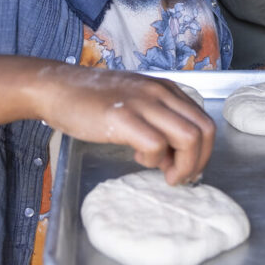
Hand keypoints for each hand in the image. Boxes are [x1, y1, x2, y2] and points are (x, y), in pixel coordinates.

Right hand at [37, 67, 214, 184]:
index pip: (205, 120)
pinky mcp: (123, 118)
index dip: (204, 150)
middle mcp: (162, 93)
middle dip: (199, 161)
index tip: (188, 166)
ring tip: (163, 173)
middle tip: (179, 176)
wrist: (59, 88)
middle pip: (205, 130)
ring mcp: (144, 103)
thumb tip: (175, 157)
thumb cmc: (95, 100)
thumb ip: (159, 123)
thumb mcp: (137, 103)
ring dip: (183, 165)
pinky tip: (138, 158)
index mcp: (168, 89)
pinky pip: (156, 144)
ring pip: (189, 138)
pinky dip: (154, 160)